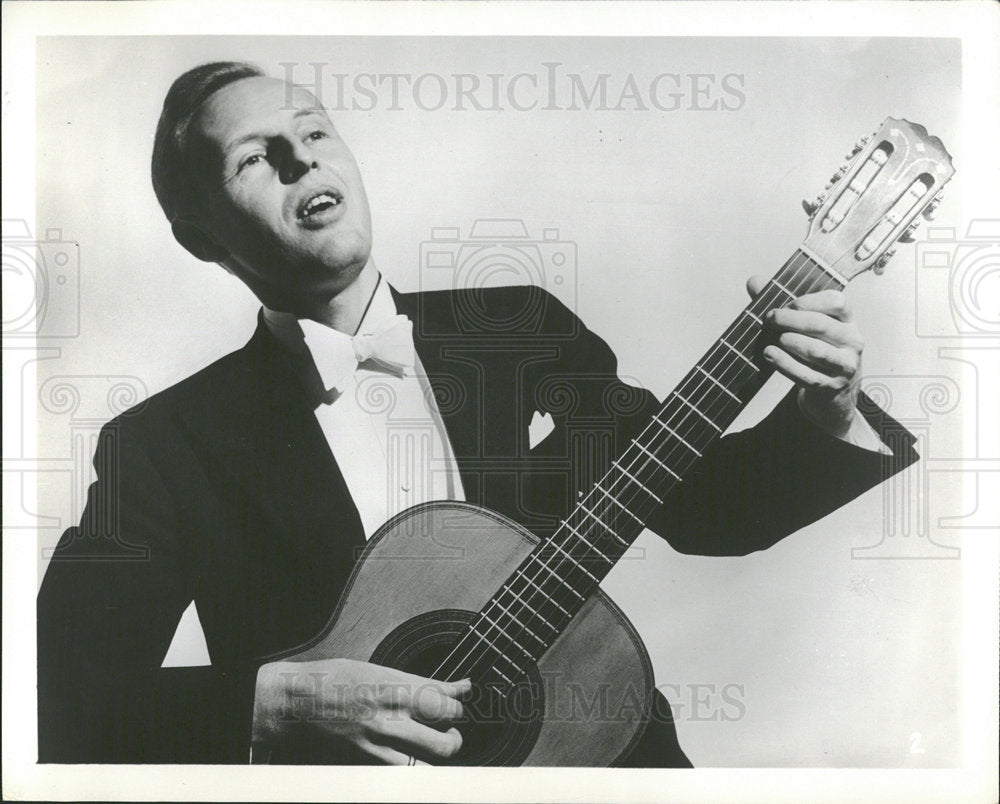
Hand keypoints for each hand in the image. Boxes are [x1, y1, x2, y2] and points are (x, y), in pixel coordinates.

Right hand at [253, 658, 470, 763]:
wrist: (295, 702)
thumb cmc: (333, 679)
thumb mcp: (377, 668)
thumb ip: (416, 681)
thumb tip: (448, 686)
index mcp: (395, 684)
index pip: (445, 695)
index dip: (460, 698)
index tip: (463, 696)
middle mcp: (392, 712)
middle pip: (447, 726)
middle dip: (457, 725)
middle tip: (453, 723)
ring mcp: (381, 739)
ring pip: (433, 756)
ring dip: (445, 750)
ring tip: (443, 745)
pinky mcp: (369, 758)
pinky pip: (405, 771)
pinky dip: (419, 768)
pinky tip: (420, 761)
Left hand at [746, 276, 863, 437]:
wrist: (832, 389)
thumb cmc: (816, 348)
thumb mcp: (806, 326)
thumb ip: (782, 303)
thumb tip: (754, 282)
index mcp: (848, 320)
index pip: (837, 302)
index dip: (810, 300)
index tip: (788, 304)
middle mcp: (852, 341)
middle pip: (820, 325)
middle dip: (791, 320)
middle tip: (770, 318)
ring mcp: (844, 365)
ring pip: (815, 351)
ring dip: (790, 342)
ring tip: (774, 338)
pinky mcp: (832, 386)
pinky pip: (807, 375)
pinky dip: (785, 364)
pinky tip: (769, 354)